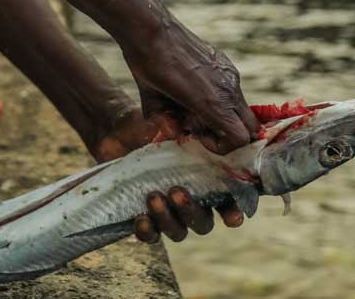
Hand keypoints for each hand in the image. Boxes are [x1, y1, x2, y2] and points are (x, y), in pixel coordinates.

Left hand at [88, 107, 244, 242]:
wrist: (120, 130)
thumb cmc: (156, 123)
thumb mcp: (173, 120)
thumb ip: (190, 126)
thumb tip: (198, 137)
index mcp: (208, 178)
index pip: (229, 201)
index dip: (233, 211)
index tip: (231, 217)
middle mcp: (192, 199)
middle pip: (204, 221)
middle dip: (192, 211)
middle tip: (176, 191)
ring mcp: (169, 210)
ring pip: (179, 231)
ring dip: (169, 219)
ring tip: (153, 197)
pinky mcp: (146, 215)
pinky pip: (151, 234)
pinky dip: (148, 230)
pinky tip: (141, 218)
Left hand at [122, 24, 259, 154]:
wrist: (151, 29)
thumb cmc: (147, 67)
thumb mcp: (151, 104)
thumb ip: (166, 125)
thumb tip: (176, 133)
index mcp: (213, 103)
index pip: (240, 139)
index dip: (221, 146)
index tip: (197, 135)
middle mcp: (228, 89)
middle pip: (250, 127)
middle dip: (229, 133)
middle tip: (200, 125)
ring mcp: (230, 73)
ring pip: (241, 107)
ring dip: (224, 114)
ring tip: (194, 105)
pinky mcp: (226, 62)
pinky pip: (232, 88)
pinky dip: (221, 97)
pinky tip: (195, 87)